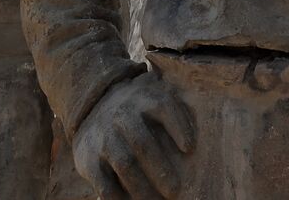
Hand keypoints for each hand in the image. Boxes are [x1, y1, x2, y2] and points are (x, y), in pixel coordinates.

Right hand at [74, 70, 194, 199]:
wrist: (93, 107)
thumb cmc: (140, 110)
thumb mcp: (155, 98)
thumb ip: (177, 111)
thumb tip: (199, 139)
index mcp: (145, 99)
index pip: (163, 108)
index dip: (178, 127)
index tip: (190, 149)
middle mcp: (123, 116)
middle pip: (142, 143)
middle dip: (160, 170)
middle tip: (176, 190)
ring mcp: (105, 137)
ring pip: (125, 164)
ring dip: (143, 188)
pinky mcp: (89, 159)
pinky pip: (103, 183)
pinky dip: (118, 198)